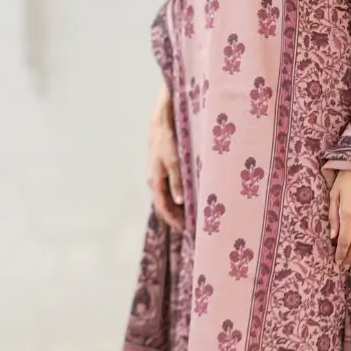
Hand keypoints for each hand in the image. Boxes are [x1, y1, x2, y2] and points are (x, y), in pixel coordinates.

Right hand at [147, 85, 184, 230]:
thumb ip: (178, 181)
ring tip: (194, 216)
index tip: (188, 231)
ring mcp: (159, 175)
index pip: (164, 209)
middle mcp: (155, 181)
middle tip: (194, 228)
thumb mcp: (174, 160)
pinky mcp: (164, 168)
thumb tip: (181, 202)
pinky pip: (171, 188)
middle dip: (178, 218)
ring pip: (169, 197)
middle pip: (166, 206)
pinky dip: (180, 196)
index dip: (175, 221)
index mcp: (155, 181)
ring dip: (180, 208)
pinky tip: (191, 197)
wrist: (162, 118)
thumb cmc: (167, 138)